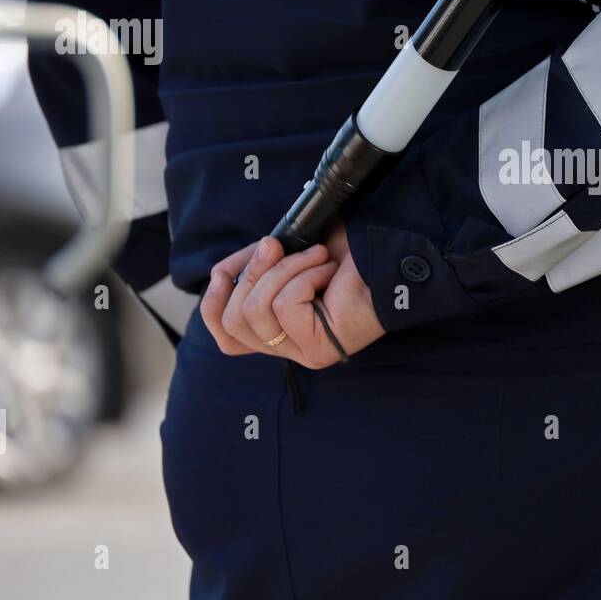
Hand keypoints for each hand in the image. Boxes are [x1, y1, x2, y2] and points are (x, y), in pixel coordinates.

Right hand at [200, 225, 385, 366]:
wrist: (387, 259)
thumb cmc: (345, 256)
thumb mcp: (287, 255)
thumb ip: (255, 265)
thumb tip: (223, 272)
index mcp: (276, 328)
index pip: (225, 335)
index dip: (213, 301)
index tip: (224, 272)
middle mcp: (287, 347)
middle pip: (233, 319)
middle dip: (252, 273)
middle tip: (280, 247)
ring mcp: (302, 352)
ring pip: (255, 311)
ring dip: (284, 270)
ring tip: (316, 257)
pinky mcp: (317, 350)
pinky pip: (285, 307)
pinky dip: (304, 278)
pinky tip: (329, 272)